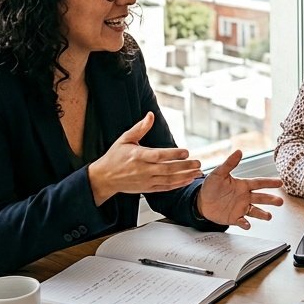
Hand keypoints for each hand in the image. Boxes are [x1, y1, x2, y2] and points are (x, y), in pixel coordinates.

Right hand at [87, 112, 201, 204]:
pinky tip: (188, 180)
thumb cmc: (114, 157)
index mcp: (138, 156)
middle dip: (185, 167)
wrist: (104, 178)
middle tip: (198, 163)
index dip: (173, 154)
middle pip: (168, 169)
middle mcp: (143, 170)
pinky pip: (165, 187)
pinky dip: (178, 185)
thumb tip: (151, 115)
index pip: (159, 155)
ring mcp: (146, 181)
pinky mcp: (147, 189)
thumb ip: (140, 128)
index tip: (186, 152)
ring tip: (198, 172)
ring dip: (185, 177)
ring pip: (169, 180)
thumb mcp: (125, 139)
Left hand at [196, 150, 283, 229]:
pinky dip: (245, 224)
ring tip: (269, 217)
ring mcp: (241, 208)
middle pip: (261, 198)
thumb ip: (229, 164)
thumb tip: (238, 151)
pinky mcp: (234, 218)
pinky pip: (242, 221)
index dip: (269, 183)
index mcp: (243, 185)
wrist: (201, 202)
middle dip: (271, 200)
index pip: (259, 183)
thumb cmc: (211, 186)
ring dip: (262, 214)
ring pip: (255, 211)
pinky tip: (247, 225)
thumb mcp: (218, 173)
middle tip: (280, 202)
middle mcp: (245, 197)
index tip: (280, 182)